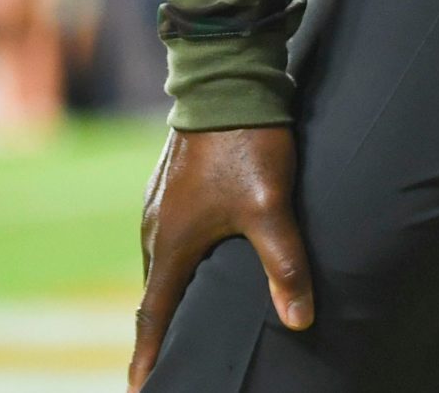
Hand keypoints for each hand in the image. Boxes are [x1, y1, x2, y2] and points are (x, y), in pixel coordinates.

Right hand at [128, 126, 312, 389]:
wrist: (227, 77)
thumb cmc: (245, 142)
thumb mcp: (271, 207)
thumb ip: (284, 265)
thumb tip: (298, 321)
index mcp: (171, 243)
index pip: (154, 316)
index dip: (148, 357)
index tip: (140, 389)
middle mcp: (155, 226)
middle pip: (156, 291)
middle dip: (160, 329)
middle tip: (169, 360)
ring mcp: (160, 200)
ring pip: (163, 260)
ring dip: (171, 290)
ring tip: (184, 316)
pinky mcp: (172, 181)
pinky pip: (170, 233)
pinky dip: (180, 258)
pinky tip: (201, 256)